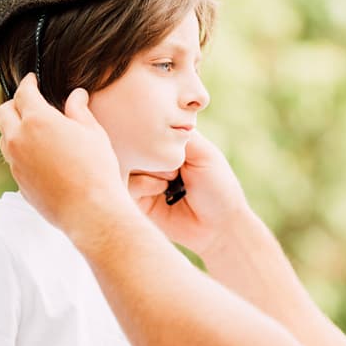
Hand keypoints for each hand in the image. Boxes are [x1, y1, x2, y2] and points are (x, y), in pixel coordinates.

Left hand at [0, 74, 131, 239]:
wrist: (90, 211)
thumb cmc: (96, 169)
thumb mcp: (93, 133)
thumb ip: (79, 111)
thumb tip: (76, 95)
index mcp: (37, 120)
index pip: (23, 92)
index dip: (28, 83)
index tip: (32, 80)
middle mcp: (19, 139)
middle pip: (3, 113)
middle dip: (14, 104)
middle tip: (27, 103)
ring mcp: (15, 163)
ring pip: (5, 138)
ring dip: (14, 130)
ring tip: (33, 132)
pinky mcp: (19, 183)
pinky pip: (14, 161)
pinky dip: (21, 153)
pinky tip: (40, 157)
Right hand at [128, 131, 250, 257]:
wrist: (219, 227)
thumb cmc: (218, 187)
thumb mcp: (203, 153)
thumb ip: (177, 135)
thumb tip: (151, 118)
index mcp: (168, 144)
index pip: (148, 126)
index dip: (156, 132)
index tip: (174, 142)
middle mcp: (152, 159)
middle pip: (134, 143)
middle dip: (153, 153)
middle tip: (178, 168)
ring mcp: (143, 178)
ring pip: (127, 162)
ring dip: (150, 169)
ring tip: (172, 180)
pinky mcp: (137, 200)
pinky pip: (126, 184)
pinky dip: (144, 185)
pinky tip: (162, 191)